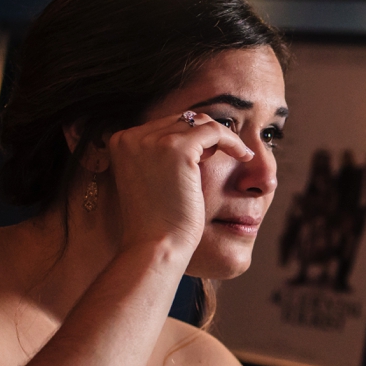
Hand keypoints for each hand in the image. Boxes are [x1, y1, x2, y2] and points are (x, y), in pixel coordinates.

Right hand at [105, 110, 253, 256]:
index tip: (210, 155)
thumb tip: (197, 143)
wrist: (155, 246)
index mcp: (120, 141)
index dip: (190, 138)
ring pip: (199, 122)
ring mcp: (152, 140)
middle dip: (206, 136)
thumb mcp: (151, 181)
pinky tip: (244, 157)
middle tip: (228, 154)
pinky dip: (232, 141)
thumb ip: (160, 158)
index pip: (164, 125)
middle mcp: (131, 135)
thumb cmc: (156, 223)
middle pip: (181, 120)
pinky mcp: (176, 148)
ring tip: (238, 155)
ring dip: (222, 137)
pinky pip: (214, 131)